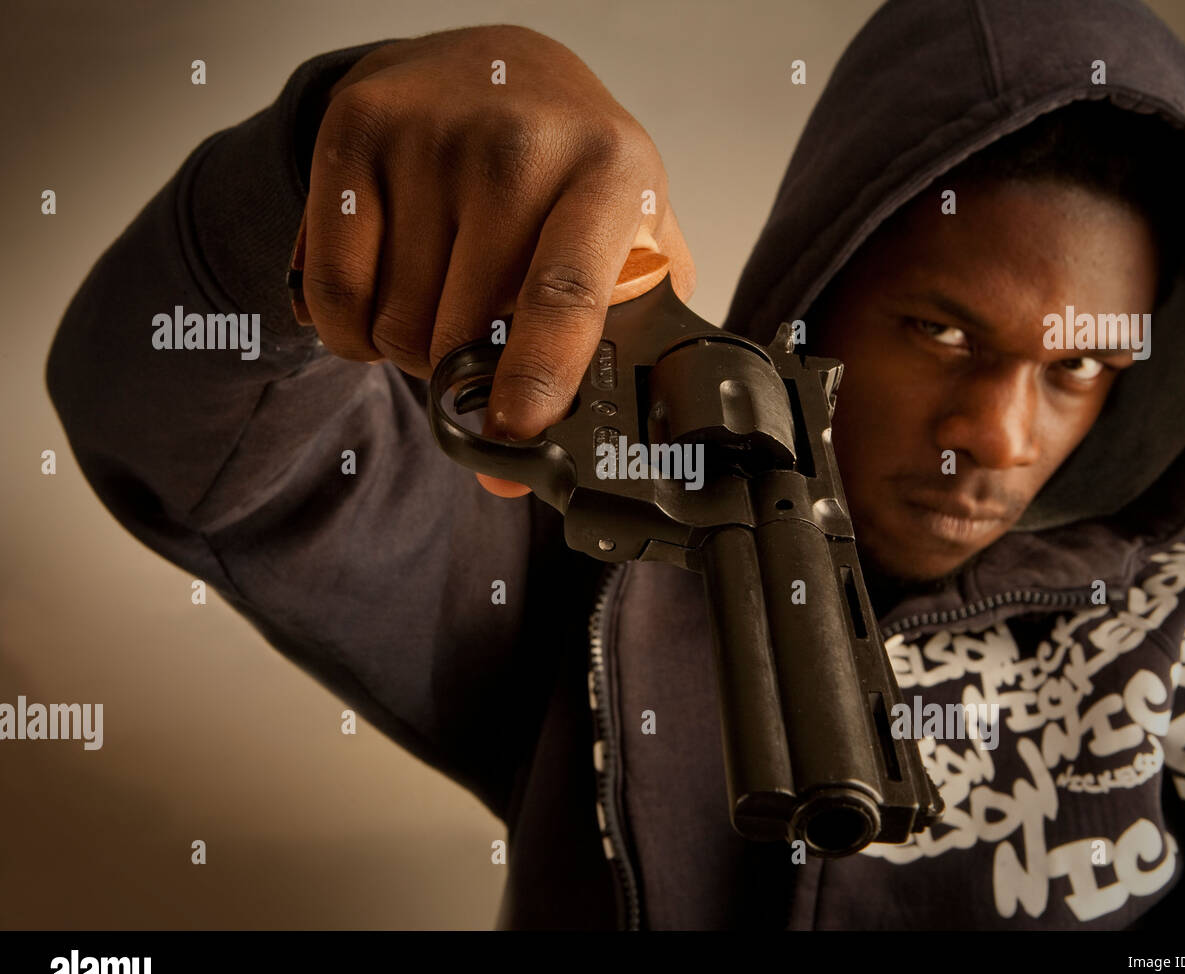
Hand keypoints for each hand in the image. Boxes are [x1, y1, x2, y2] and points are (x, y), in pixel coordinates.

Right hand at [297, 25, 695, 495]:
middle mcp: (517, 145)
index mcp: (609, 176)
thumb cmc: (568, 176)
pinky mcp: (353, 134)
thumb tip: (513, 471)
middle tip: (483, 345)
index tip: (511, 434)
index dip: (537, 377)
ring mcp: (430, 134)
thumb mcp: (626, 242)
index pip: (566, 293)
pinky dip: (351, 333)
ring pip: (394, 325)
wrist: (497, 67)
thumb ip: (600, 354)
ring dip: (411, 349)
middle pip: (461, 332)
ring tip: (442, 298)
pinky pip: (333, 294)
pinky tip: (384, 299)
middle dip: (465, 374)